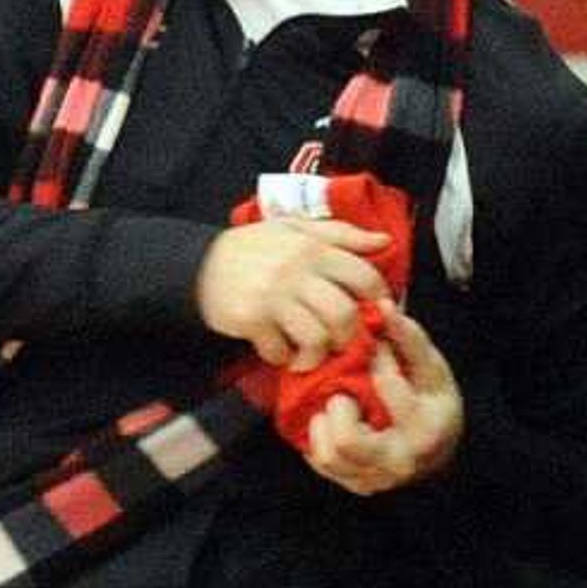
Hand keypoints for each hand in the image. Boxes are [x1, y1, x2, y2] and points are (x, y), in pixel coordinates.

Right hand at [195, 217, 391, 369]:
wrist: (201, 265)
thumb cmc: (257, 247)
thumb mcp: (298, 229)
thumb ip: (342, 235)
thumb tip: (385, 241)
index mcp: (314, 247)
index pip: (364, 277)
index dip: (378, 300)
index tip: (373, 312)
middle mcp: (297, 270)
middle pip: (344, 315)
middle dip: (348, 336)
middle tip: (340, 341)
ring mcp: (273, 296)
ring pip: (316, 338)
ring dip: (316, 354)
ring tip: (310, 354)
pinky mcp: (251, 319)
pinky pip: (280, 351)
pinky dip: (283, 357)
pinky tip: (279, 350)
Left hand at [299, 310, 464, 494]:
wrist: (436, 449)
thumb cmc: (434, 402)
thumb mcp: (431, 369)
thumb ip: (408, 339)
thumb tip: (382, 307)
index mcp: (423, 431)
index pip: (386, 390)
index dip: (377, 361)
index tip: (376, 350)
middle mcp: (397, 463)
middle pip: (346, 441)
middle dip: (338, 406)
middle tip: (345, 391)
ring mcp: (373, 479)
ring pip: (327, 455)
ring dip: (324, 422)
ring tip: (337, 404)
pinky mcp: (351, 483)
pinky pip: (319, 461)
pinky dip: (318, 435)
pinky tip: (330, 418)